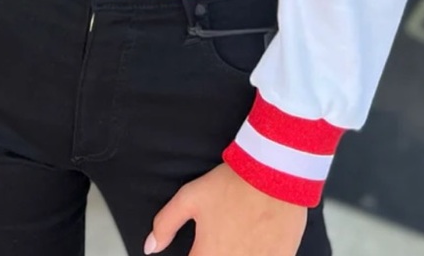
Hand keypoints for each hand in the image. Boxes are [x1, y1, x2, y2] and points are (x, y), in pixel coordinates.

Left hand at [146, 164, 306, 255]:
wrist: (273, 175)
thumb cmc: (231, 185)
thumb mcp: (190, 198)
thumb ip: (166, 224)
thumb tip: (150, 247)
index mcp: (209, 255)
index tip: (198, 249)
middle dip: (213, 253)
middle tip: (217, 241)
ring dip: (234, 253)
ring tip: (234, 239)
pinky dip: (257, 254)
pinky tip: (254, 243)